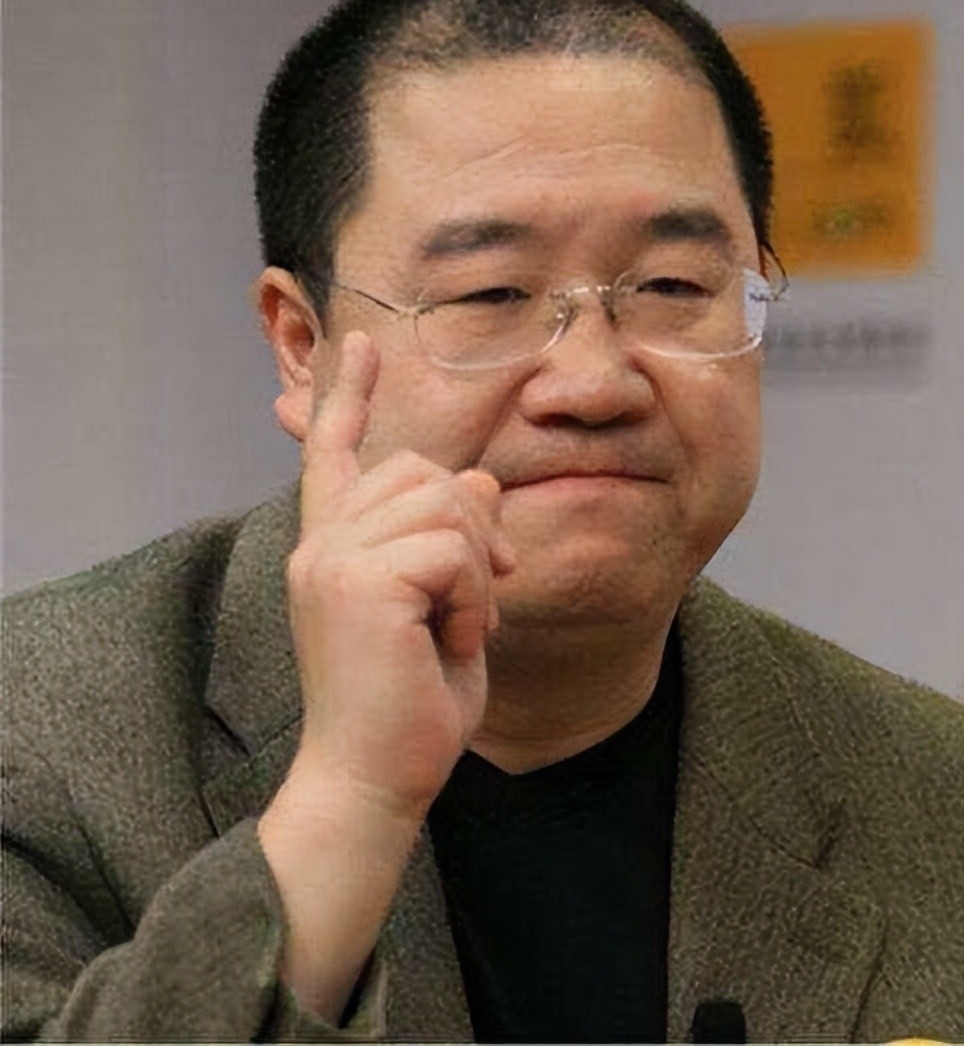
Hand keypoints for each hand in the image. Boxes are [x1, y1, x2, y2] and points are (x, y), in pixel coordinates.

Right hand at [286, 330, 514, 815]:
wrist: (376, 780)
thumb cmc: (411, 705)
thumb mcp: (449, 610)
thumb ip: (456, 542)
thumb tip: (478, 477)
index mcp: (335, 547)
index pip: (337, 452)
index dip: (350, 395)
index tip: (360, 344)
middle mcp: (321, 543)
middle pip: (424, 471)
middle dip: (475, 529)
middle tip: (482, 598)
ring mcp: (331, 559)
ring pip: (444, 504)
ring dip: (476, 570)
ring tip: (459, 628)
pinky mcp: (356, 583)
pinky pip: (451, 550)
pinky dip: (472, 599)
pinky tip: (452, 641)